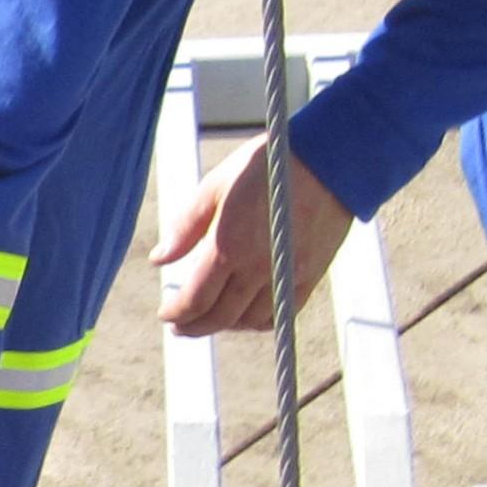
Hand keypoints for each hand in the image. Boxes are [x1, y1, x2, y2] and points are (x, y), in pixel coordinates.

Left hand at [156, 134, 356, 338]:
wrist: (327, 159)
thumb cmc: (266, 166)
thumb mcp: (215, 186)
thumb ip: (185, 227)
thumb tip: (158, 260)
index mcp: (228, 247)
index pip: (195, 300)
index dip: (177, 313)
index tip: (166, 314)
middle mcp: (257, 268)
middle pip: (220, 317)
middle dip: (194, 327)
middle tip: (179, 327)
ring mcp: (285, 275)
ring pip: (249, 321)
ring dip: (225, 325)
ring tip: (210, 318)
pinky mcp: (309, 275)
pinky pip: (281, 314)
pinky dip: (258, 323)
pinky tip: (246, 316)